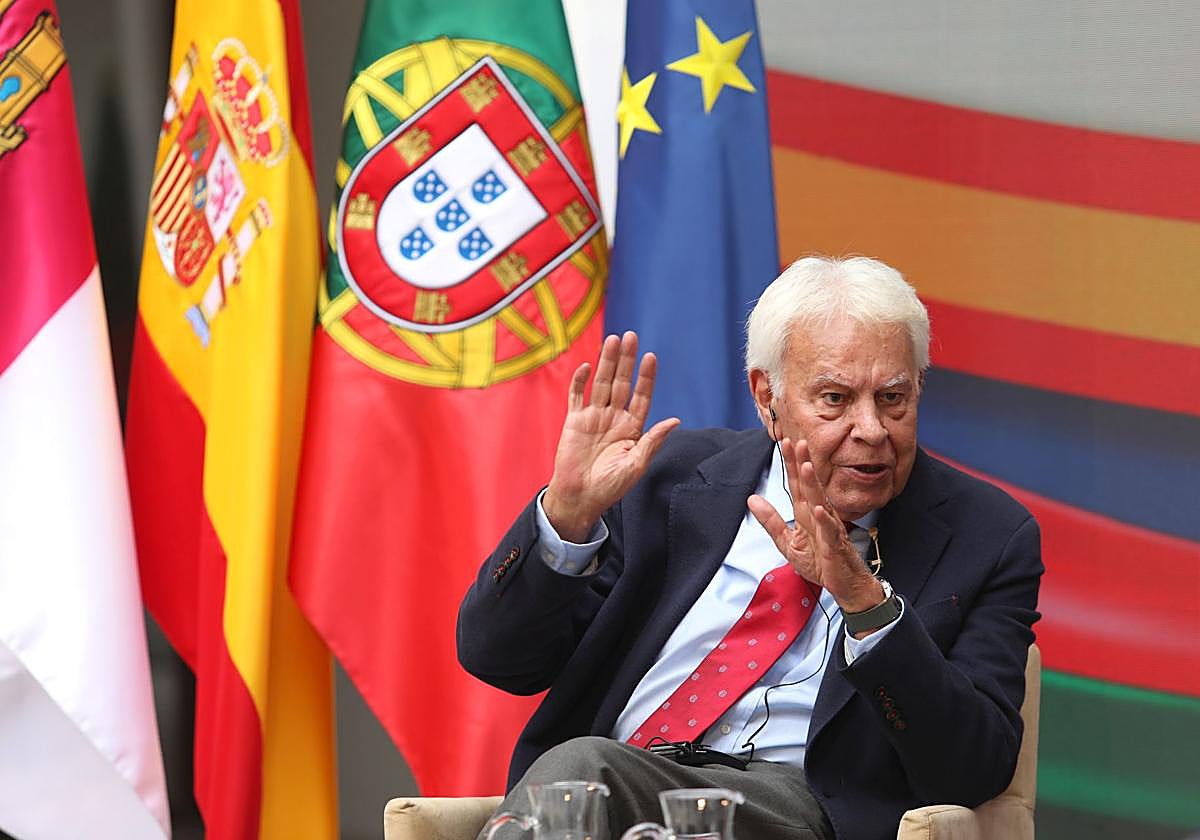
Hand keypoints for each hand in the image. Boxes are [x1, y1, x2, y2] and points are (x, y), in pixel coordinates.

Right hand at [543, 332, 679, 541]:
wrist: (579, 497)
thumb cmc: (610, 487)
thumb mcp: (636, 466)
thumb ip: (652, 441)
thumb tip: (675, 421)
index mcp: (632, 428)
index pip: (641, 396)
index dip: (646, 377)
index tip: (650, 357)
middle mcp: (614, 418)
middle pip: (621, 382)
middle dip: (626, 360)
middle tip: (630, 336)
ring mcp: (594, 417)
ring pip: (601, 383)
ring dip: (606, 362)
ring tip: (612, 340)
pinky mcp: (575, 420)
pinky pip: (577, 396)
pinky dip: (580, 381)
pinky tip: (587, 366)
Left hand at [747, 439, 883, 614]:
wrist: (844, 585)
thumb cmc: (820, 562)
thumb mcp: (787, 541)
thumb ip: (770, 520)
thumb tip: (751, 499)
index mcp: (806, 513)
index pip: (797, 484)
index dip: (791, 464)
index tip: (784, 442)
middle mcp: (819, 516)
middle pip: (809, 486)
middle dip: (802, 464)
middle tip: (797, 442)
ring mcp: (829, 529)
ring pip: (820, 502)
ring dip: (813, 485)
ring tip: (806, 466)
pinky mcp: (836, 546)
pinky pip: (830, 531)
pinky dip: (825, 520)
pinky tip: (818, 509)